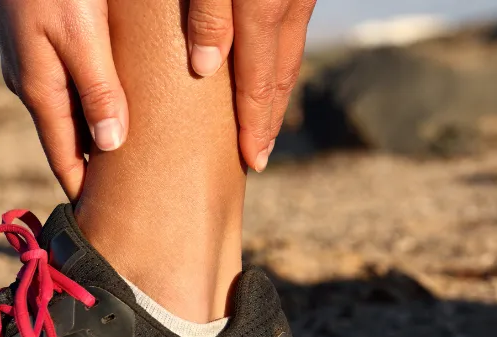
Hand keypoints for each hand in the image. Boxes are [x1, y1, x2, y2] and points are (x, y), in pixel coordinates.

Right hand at [0, 0, 125, 198]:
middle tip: (122, 195)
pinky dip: (90, 100)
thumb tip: (111, 144)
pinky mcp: (38, 38)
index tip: (98, 222)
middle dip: (91, 165)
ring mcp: (31, 60)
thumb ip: (98, 88)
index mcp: (39, 89)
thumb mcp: (81, 35)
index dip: (81, 188)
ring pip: (68, 107)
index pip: (62, 155)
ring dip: (92, 131)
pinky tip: (109, 100)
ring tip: (122, 156)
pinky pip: (69, 82)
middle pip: (66, 135)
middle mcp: (30, 80)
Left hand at [185, 0, 316, 171]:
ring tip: (268, 120)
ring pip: (292, 52)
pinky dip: (281, 59)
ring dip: (280, 90)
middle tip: (261, 153)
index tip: (253, 161)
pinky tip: (270, 63)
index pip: (259, 81)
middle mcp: (292, 2)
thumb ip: (208, 16)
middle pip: (283, 74)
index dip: (255, 126)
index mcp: (265, 6)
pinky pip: (292, 30)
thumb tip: (204, 68)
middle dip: (271, 118)